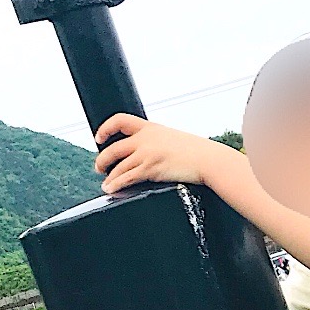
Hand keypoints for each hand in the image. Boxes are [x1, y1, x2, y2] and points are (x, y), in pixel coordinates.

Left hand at [94, 115, 223, 192]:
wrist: (210, 160)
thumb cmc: (198, 152)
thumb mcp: (174, 139)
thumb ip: (159, 142)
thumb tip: (151, 152)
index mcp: (152, 128)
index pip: (120, 120)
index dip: (105, 128)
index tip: (99, 137)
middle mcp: (146, 139)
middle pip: (113, 147)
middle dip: (102, 159)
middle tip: (100, 167)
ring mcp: (147, 154)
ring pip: (117, 165)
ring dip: (108, 176)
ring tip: (106, 184)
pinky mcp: (150, 169)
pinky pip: (126, 178)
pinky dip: (115, 184)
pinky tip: (112, 189)